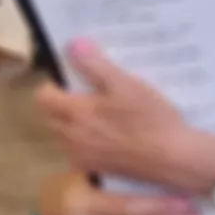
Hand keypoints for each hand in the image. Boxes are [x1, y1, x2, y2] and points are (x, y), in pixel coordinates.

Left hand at [40, 43, 214, 189]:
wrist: (171, 158)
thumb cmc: (149, 118)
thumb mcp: (126, 85)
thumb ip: (96, 66)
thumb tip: (73, 44)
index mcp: (75, 112)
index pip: (43, 97)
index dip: (53, 87)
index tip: (73, 82)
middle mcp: (70, 136)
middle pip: (51, 117)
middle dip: (62, 106)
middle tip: (90, 97)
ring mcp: (81, 156)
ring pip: (64, 136)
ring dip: (74, 125)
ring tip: (102, 118)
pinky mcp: (94, 169)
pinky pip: (79, 153)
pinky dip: (86, 144)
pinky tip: (110, 139)